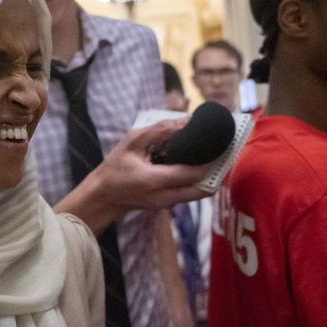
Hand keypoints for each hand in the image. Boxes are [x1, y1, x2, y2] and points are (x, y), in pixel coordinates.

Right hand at [54, 118, 212, 233]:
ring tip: (212, 156)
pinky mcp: (167, 205)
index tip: (219, 143)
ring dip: (208, 177)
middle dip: (216, 170)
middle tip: (223, 152)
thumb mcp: (131, 142)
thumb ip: (158, 131)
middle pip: (204, 189)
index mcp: (156, 181)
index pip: (193, 173)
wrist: (102, 196)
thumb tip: (184, 121)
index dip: (210, 159)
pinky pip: (189, 194)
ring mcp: (167, 204)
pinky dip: (197, 181)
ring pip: (199, 193)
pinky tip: (196, 165)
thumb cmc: (114, 168)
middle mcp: (165, 197)